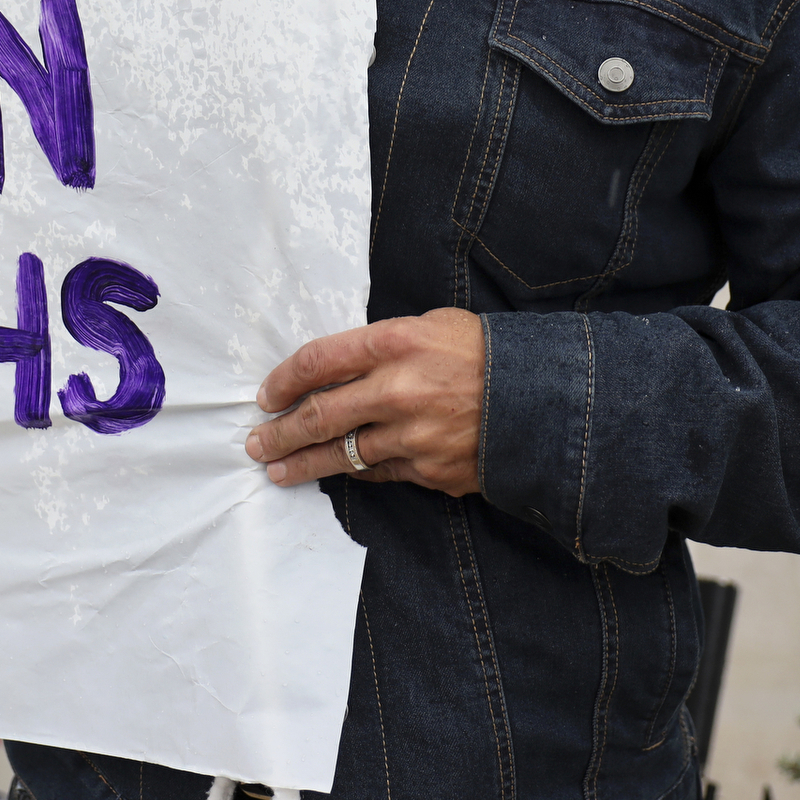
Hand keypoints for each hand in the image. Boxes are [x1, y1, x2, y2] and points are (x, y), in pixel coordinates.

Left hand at [244, 309, 485, 495]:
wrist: (543, 400)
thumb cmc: (483, 353)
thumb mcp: (431, 325)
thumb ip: (382, 345)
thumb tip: (335, 368)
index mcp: (394, 342)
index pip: (318, 361)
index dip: (283, 380)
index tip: (265, 395)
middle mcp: (397, 390)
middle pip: (318, 415)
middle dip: (279, 433)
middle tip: (256, 442)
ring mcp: (411, 435)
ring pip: (342, 454)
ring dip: (303, 464)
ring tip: (277, 470)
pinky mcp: (428, 470)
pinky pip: (378, 473)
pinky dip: (355, 472)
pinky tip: (334, 474)